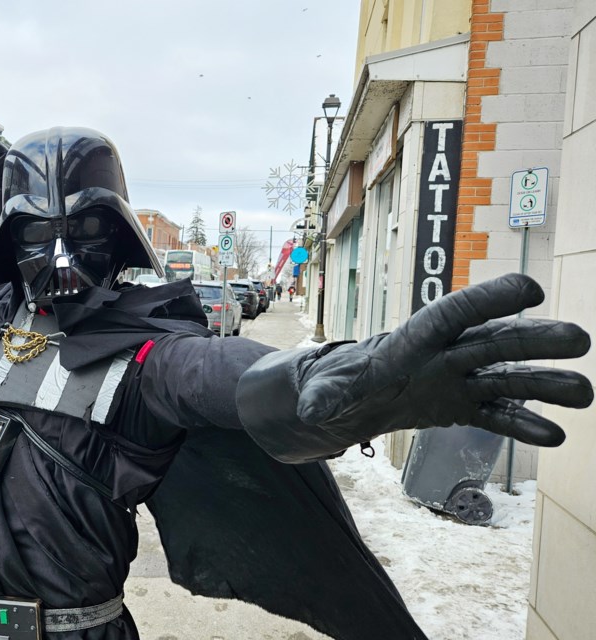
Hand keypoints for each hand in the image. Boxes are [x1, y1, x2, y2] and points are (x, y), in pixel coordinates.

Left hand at [299, 273, 591, 445]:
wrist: (352, 401)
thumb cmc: (338, 385)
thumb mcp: (323, 390)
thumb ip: (323, 396)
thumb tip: (310, 410)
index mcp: (411, 342)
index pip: (452, 314)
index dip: (488, 301)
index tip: (528, 289)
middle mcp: (445, 354)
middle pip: (494, 342)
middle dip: (534, 340)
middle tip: (579, 339)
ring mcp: (459, 380)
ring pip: (507, 377)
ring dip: (544, 384)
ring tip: (584, 394)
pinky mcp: (463, 407)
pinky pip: (498, 415)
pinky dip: (523, 425)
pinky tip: (554, 436)